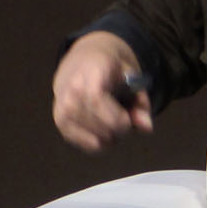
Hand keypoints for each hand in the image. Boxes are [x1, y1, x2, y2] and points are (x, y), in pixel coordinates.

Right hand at [52, 31, 152, 151]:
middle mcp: (71, 89)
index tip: (128, 120)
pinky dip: (102, 143)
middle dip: (120, 130)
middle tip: (125, 120)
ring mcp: (62, 107)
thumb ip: (141, 103)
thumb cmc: (112, 71)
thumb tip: (146, 128)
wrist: (83, 61)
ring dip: (111, 138)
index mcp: (91, 71)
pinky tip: (103, 130)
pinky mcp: (60, 122)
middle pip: (99, 125)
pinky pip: (87, 146)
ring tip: (113, 123)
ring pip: (95, 140)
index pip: (96, 100)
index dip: (117, 118)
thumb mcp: (132, 79)